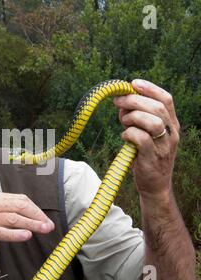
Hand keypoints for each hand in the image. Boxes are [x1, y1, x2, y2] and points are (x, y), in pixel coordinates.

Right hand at [0, 192, 54, 265]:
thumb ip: (5, 212)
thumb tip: (29, 218)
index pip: (20, 199)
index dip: (35, 209)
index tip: (45, 219)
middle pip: (20, 206)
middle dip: (37, 216)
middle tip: (49, 226)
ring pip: (14, 218)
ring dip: (32, 225)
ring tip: (44, 230)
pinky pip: (2, 231)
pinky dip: (16, 234)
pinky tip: (26, 236)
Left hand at [113, 79, 179, 198]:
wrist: (155, 186)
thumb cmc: (146, 156)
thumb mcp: (145, 134)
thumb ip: (135, 118)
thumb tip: (121, 102)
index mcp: (172, 125)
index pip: (166, 100)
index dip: (150, 88)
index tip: (133, 83)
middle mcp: (171, 134)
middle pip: (157, 108)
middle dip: (134, 100)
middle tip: (118, 102)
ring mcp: (164, 147)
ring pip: (153, 122)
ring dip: (133, 117)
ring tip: (124, 122)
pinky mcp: (152, 159)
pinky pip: (142, 139)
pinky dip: (130, 133)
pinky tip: (125, 137)